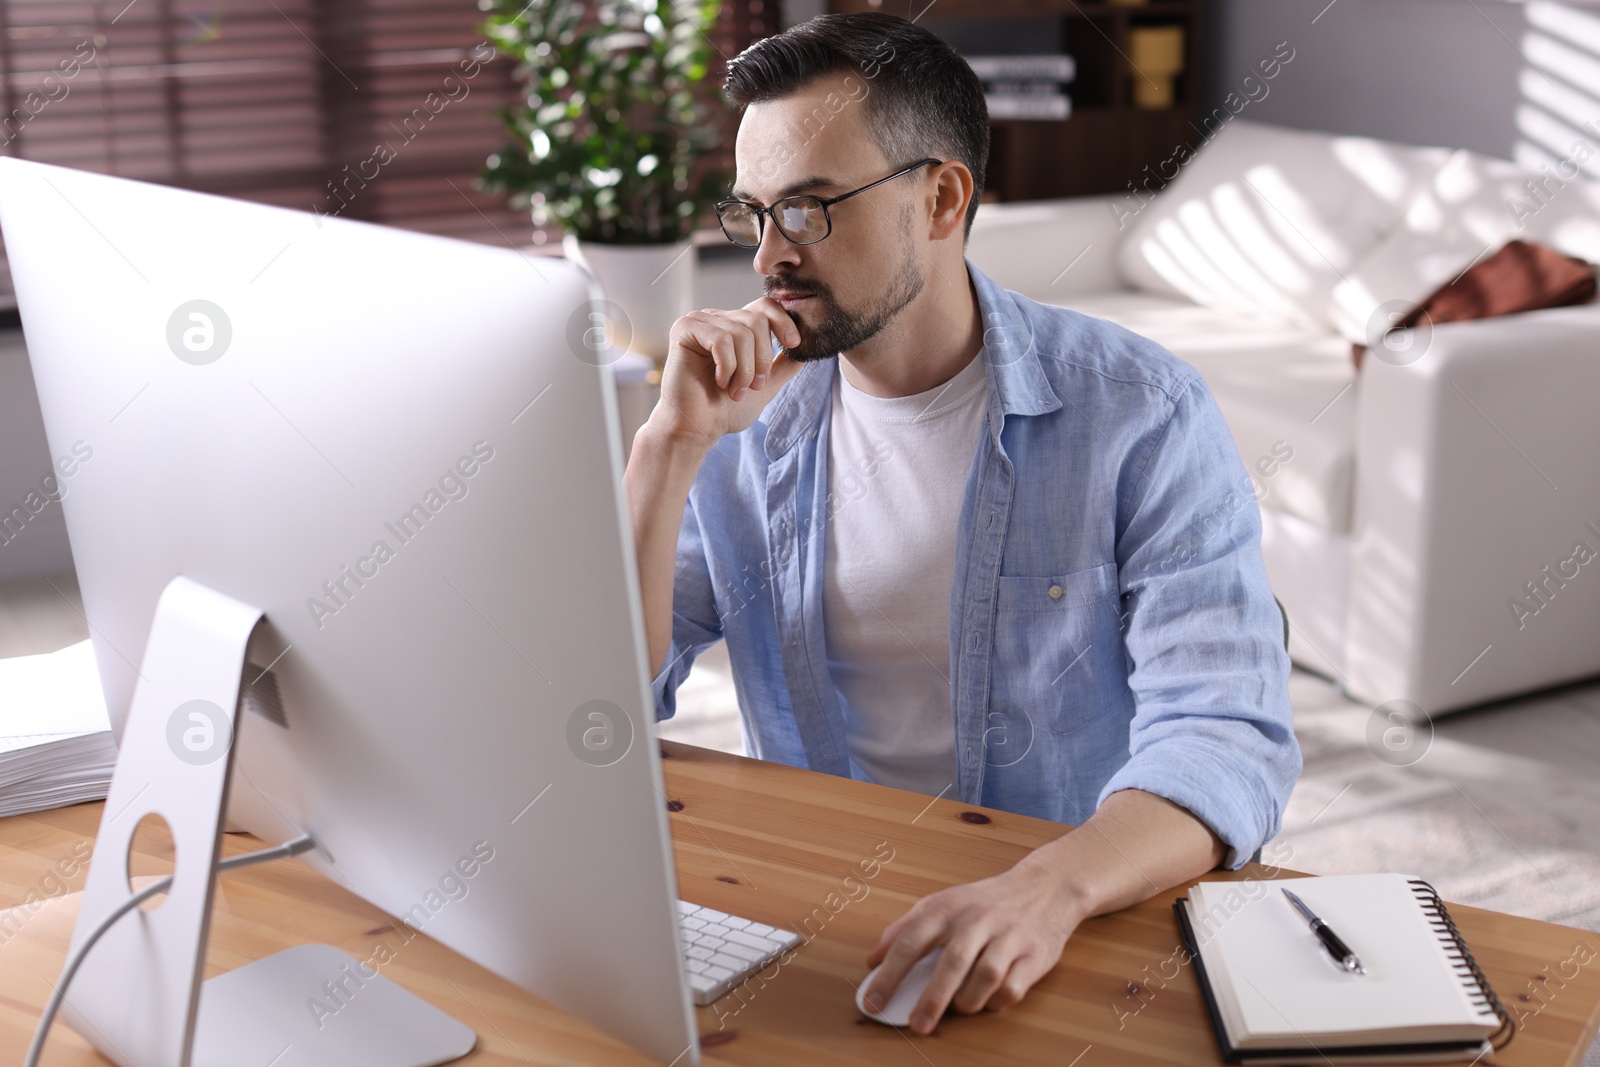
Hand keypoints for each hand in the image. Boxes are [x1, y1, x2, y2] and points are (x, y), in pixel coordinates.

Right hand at [649, 296, 806, 445]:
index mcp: (734, 327)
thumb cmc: (725, 410)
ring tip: (734, 391)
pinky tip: (718, 382)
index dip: (783, 321)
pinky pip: (721, 340)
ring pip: (741, 333)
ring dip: (744, 369)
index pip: (765, 307)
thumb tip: (807, 349)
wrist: (698, 430)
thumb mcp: (765, 385)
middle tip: (753, 386)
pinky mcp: (685, 329)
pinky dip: (727, 367)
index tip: (794, 344)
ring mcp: (699, 321)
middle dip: (761, 358)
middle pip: (756, 320)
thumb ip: (784, 365)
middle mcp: (716, 319)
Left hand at [862, 861, 1085, 1033]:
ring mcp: (1008, 936)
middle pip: (952, 963)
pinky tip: (988, 999)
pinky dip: (996, 1001)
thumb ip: (905, 928)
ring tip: (958, 1007)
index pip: (911, 941)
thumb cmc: (983, 903)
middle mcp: (977, 920)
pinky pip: (1013, 987)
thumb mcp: (941, 903)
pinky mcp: (1034, 955)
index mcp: (947, 908)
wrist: (1044, 888)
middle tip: (916, 1024)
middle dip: (932, 999)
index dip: (888, 975)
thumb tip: (873, 960)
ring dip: (968, 1001)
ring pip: (986, 977)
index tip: (872, 1002)